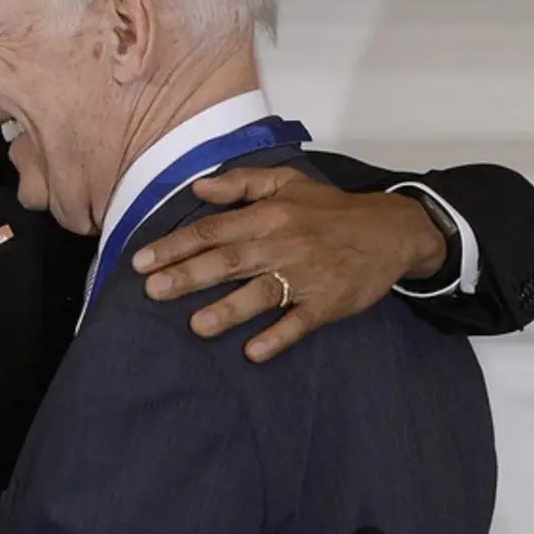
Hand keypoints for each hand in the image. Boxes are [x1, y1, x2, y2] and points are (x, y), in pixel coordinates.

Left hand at [132, 167, 446, 362]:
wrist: (392, 230)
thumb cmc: (329, 208)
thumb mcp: (286, 182)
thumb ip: (241, 183)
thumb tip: (198, 186)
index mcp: (267, 215)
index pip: (212, 231)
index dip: (175, 246)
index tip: (141, 261)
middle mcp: (282, 244)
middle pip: (228, 261)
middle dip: (188, 276)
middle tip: (152, 291)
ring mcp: (307, 275)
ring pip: (262, 293)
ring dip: (229, 310)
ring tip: (196, 325)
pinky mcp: (329, 302)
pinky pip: (301, 322)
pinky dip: (279, 337)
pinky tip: (254, 352)